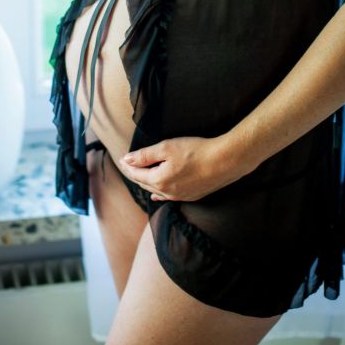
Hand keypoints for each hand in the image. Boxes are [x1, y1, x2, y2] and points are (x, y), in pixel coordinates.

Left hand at [117, 136, 242, 202]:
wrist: (224, 162)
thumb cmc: (195, 151)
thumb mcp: (167, 148)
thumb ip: (145, 155)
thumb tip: (127, 160)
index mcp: (159, 180)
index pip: (137, 174)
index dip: (128, 166)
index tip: (121, 159)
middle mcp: (167, 192)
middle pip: (145, 184)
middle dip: (134, 174)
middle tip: (126, 165)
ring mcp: (180, 196)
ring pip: (156, 191)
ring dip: (146, 183)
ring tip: (138, 176)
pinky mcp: (191, 196)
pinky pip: (168, 197)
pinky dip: (159, 194)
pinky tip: (156, 195)